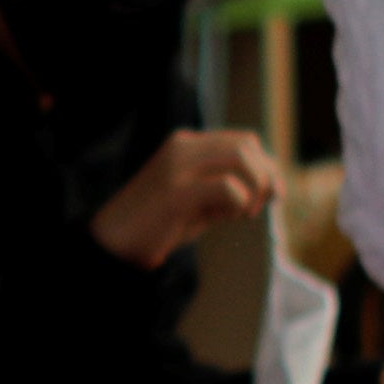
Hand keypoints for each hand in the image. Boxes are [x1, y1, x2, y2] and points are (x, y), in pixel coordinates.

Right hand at [90, 126, 284, 266]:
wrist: (113, 242)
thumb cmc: (157, 225)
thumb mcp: (196, 199)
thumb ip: (225, 186)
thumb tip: (271, 185)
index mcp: (186, 145)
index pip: (244, 141)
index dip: (266, 167)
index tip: (268, 198)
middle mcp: (183, 148)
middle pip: (248, 145)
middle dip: (266, 177)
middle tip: (258, 209)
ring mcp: (178, 168)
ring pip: (242, 158)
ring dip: (255, 187)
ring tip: (244, 213)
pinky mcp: (177, 193)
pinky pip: (229, 187)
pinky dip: (239, 204)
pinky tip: (226, 219)